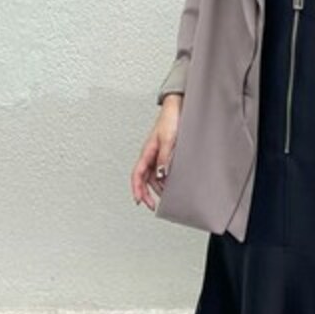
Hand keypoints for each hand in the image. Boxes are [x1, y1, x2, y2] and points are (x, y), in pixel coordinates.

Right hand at [131, 96, 182, 210]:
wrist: (177, 107)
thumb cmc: (170, 120)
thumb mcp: (168, 140)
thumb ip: (164, 158)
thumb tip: (162, 175)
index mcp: (147, 152)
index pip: (137, 174)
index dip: (136, 188)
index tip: (138, 201)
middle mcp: (150, 154)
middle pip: (143, 178)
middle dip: (146, 193)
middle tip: (152, 206)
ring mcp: (157, 154)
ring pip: (153, 176)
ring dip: (156, 188)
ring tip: (164, 198)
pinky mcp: (165, 152)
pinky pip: (161, 170)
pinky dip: (164, 179)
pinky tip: (170, 184)